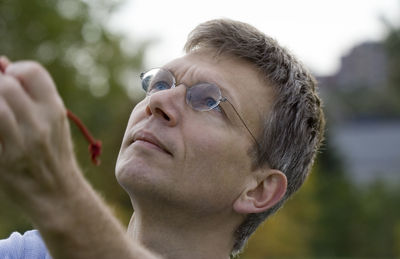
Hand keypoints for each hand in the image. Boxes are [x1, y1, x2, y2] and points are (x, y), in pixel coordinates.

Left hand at [0, 57, 77, 217]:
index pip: (32, 72)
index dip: (15, 70)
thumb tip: (1, 64)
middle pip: (5, 85)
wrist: (56, 192)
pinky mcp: (2, 160)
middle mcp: (40, 124)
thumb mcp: (53, 120)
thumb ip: (31, 93)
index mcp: (55, 110)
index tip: (10, 79)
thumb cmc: (53, 152)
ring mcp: (21, 143)